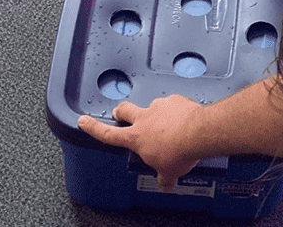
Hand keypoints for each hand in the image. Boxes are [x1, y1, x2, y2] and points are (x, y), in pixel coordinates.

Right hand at [77, 96, 202, 189]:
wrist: (198, 133)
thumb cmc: (180, 151)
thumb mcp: (169, 172)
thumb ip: (163, 176)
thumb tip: (165, 183)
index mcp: (136, 137)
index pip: (108, 134)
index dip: (93, 128)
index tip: (83, 121)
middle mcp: (144, 118)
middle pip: (124, 110)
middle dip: (120, 112)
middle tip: (121, 114)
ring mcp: (159, 106)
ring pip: (150, 106)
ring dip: (155, 113)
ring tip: (166, 123)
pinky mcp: (175, 100)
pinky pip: (172, 104)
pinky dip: (175, 110)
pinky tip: (184, 118)